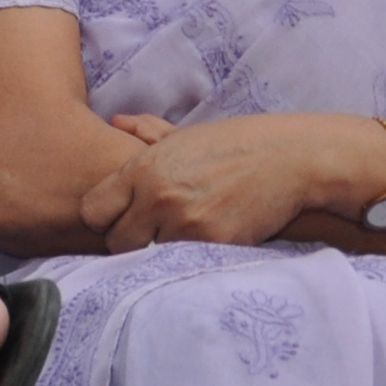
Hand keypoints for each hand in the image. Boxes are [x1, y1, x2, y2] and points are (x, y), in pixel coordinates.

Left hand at [79, 114, 355, 251]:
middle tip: (152, 236)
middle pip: (116, 242)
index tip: (123, 219)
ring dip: (161, 253)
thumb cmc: (238, 143)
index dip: (105, 219)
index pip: (92, 210)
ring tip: (181, 240)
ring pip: (149, 257)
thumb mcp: (189, 135)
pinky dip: (190, 260)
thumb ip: (148, 133)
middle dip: (130, 242)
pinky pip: (183, 264)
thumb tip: (117, 121)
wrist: (292, 158)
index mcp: (142, 168)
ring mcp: (185, 222)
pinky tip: (203, 247)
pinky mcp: (213, 243)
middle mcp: (157, 196)